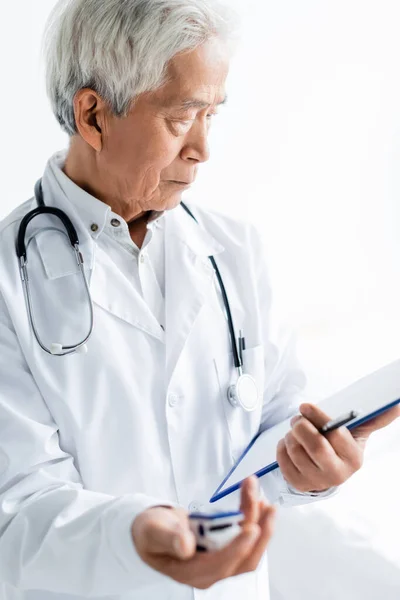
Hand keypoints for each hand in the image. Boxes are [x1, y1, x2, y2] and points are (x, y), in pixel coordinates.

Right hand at [131, 476, 276, 589]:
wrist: (153, 531)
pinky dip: (253, 517)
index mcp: (192, 572)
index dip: (239, 547)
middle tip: (265, 505)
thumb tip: (186, 546)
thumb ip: (169, 538)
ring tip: (261, 496)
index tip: (252, 528)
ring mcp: (221, 559)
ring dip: (259, 521)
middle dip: (259, 531)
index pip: (222, 564)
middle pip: (244, 558)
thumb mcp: (153, 531)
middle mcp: (211, 571)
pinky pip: (245, 536)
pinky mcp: (227, 546)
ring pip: (249, 546)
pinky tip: (256, 501)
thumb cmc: (151, 532)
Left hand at [276, 402, 399, 492]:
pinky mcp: (298, 484)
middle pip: (314, 445)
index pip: (334, 434)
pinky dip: (282, 447)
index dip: (317, 416)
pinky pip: (282, 461)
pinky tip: (289, 443)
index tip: (305, 406)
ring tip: (295, 430)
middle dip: (301, 426)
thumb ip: (375, 418)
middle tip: (297, 418)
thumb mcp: (357, 432)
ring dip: (290, 435)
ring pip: (295, 451)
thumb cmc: (340, 445)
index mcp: (354, 458)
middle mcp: (337, 474)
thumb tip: (396, 405)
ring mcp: (317, 482)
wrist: (327, 469)